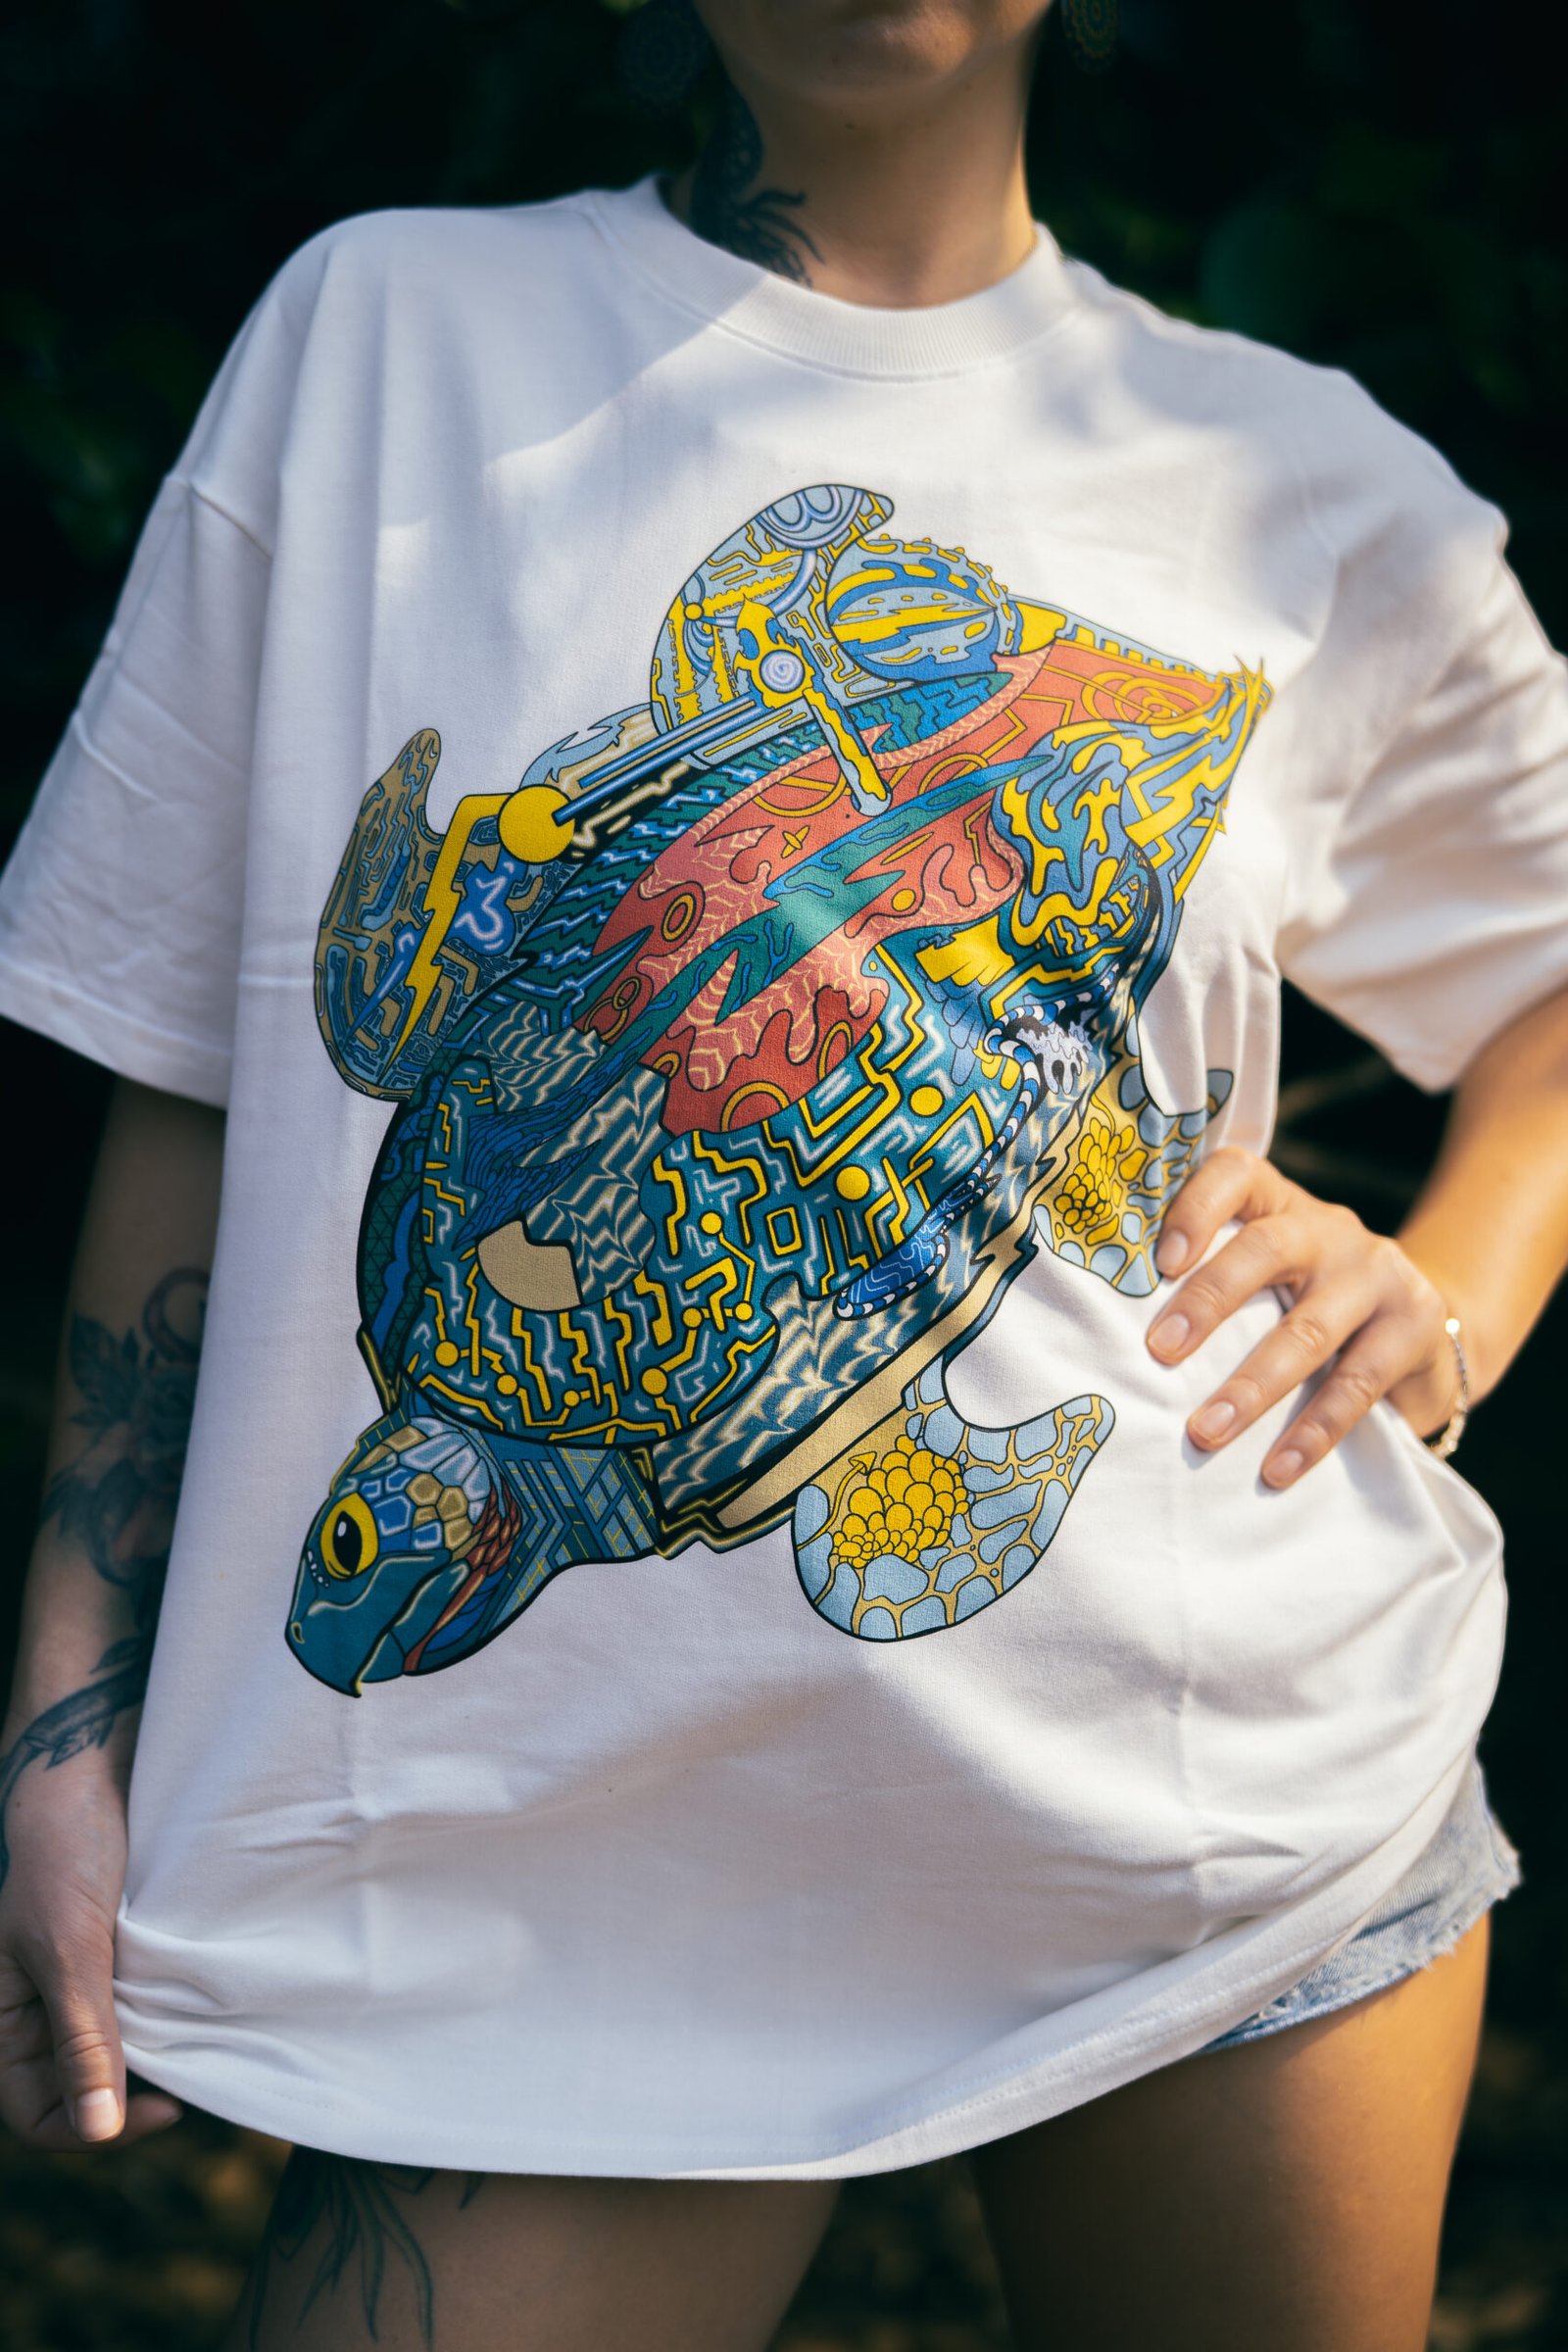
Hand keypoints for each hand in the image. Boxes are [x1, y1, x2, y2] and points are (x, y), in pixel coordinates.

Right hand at [0, 1751, 181, 2148]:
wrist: (89, 1763)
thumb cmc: (62, 1846)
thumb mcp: (70, 1946)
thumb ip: (83, 2035)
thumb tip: (97, 2129)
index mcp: (1, 2018)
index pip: (39, 2116)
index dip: (96, 2126)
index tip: (167, 2107)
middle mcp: (35, 2008)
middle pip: (82, 2088)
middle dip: (132, 2091)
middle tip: (199, 2075)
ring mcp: (75, 1979)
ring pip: (116, 2047)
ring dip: (156, 2050)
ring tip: (204, 2039)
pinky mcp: (112, 1949)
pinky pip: (139, 2002)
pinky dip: (168, 2010)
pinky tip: (201, 2002)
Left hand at [1146, 1146, 1459, 1486]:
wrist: (1424, 1334)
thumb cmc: (1306, 1304)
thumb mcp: (1268, 1277)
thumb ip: (1210, 1281)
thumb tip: (1109, 1332)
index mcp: (1279, 1204)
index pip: (1237, 1174)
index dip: (1196, 1207)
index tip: (1159, 1260)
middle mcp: (1329, 1229)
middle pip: (1266, 1250)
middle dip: (1208, 1301)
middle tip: (1159, 1352)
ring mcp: (1377, 1275)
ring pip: (1308, 1330)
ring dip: (1252, 1387)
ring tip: (1205, 1431)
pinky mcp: (1415, 1328)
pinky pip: (1357, 1386)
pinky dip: (1312, 1432)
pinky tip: (1277, 1469)